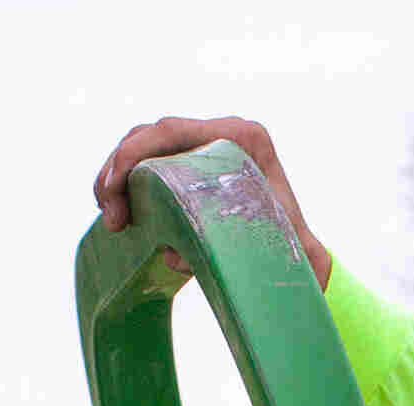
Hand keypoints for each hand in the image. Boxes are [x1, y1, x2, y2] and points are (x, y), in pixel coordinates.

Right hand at [93, 117, 331, 289]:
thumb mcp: (299, 253)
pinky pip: (145, 166)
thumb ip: (303, 258)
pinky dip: (124, 186)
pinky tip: (115, 215)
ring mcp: (200, 149)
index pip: (176, 130)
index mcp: (244, 138)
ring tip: (110, 220)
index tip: (117, 189)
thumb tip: (273, 268)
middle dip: (119, 170)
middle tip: (110, 215)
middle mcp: (220, 135)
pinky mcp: (186, 168)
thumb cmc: (294, 251)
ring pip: (143, 148)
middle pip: (153, 135)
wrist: (295, 256)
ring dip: (116, 179)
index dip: (135, 154)